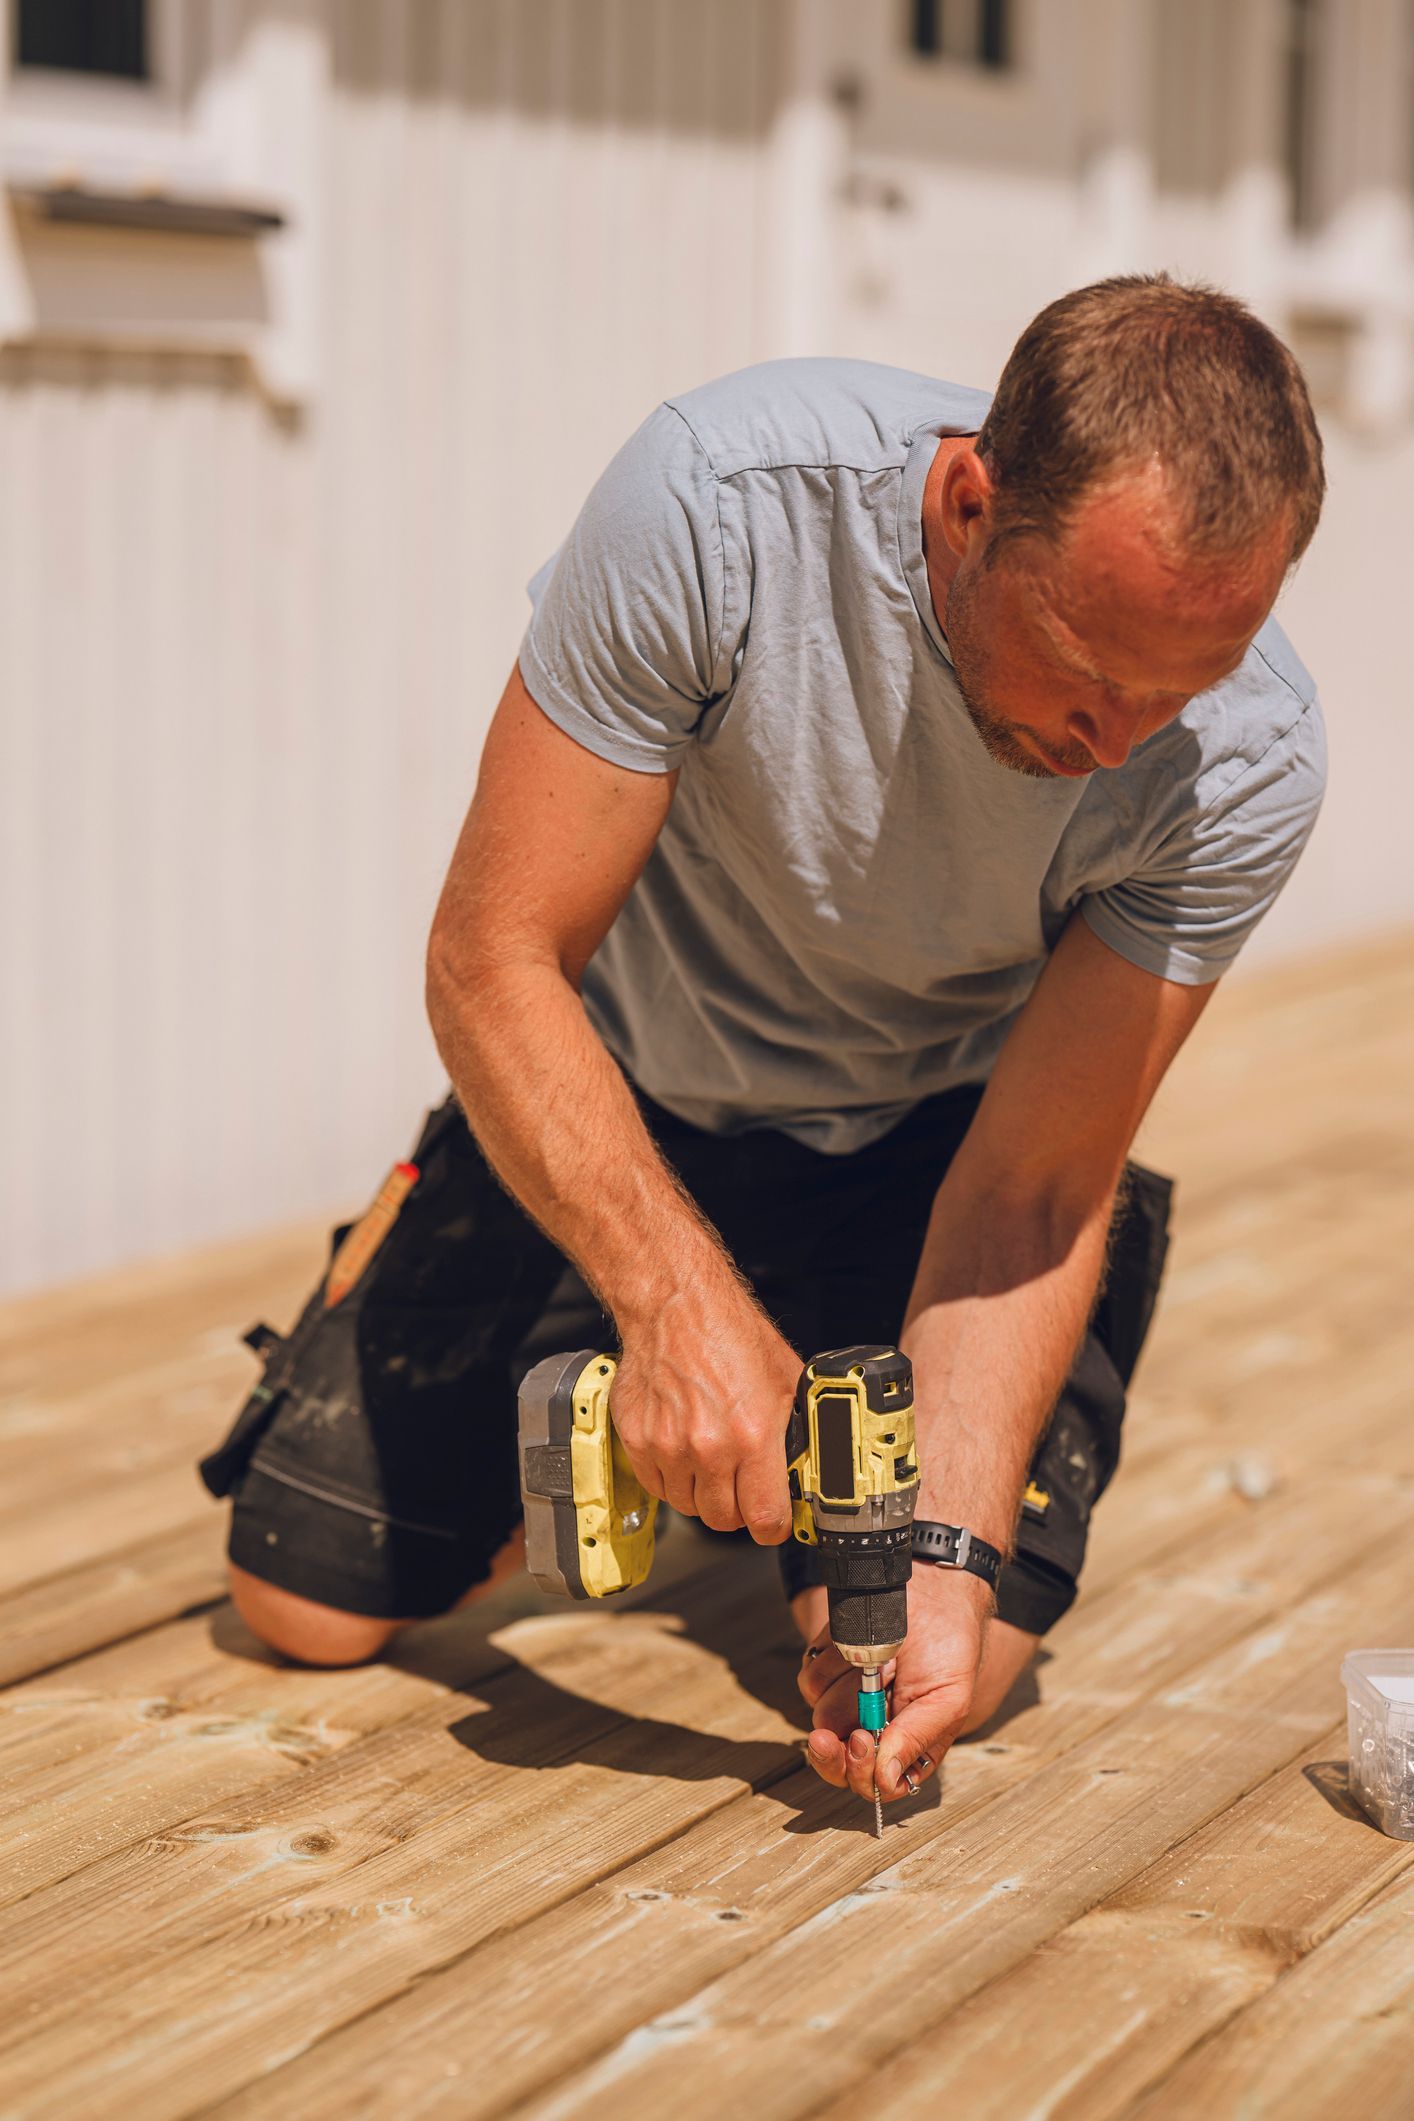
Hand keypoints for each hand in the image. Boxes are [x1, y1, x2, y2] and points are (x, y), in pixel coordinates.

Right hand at [610, 1279, 798, 1542]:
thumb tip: (811, 1462)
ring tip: (712, 1459)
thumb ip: (798, 1428)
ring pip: (689, 1506)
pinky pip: (657, 1486)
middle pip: (724, 1519)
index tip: (773, 1520)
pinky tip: (684, 1449)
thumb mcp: (787, 1379)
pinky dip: (672, 1478)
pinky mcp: (638, 1441)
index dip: (773, 1525)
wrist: (676, 1305)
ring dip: (704, 1493)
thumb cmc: (730, 1332)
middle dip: (738, 1508)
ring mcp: (668, 1448)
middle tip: (742, 1484)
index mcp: (753, 1435)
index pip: (764, 1519)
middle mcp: (709, 1448)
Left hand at [798, 1563, 992, 1802]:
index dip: (860, 1774)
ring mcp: (846, 1702)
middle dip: (833, 1752)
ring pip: (821, 1719)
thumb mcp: (947, 1699)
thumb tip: (884, 1780)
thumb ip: (917, 1739)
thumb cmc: (948, 1648)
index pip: (873, 1785)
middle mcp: (872, 1732)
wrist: (931, 1590)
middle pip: (836, 1765)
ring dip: (845, 1691)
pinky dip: (831, 1663)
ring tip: (879, 1663)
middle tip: (834, 1734)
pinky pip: (810, 1681)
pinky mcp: (826, 1672)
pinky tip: (857, 1648)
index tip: (859, 1744)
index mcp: (905, 1748)